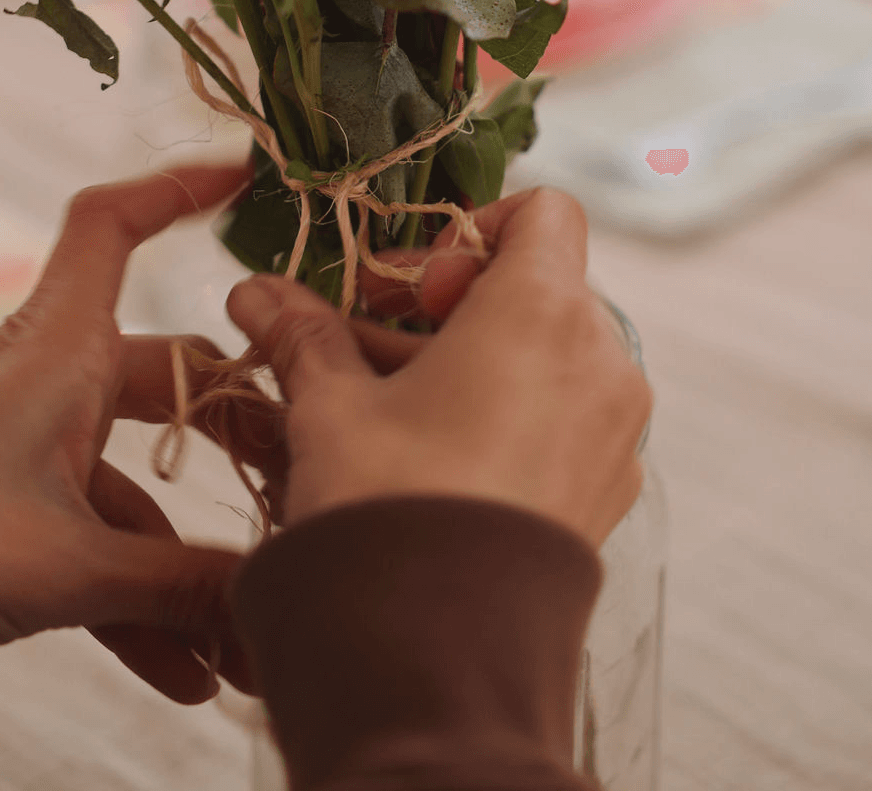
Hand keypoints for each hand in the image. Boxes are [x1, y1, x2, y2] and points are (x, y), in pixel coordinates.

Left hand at [0, 163, 280, 703]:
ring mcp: (30, 447)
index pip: (108, 228)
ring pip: (138, 477)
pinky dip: (138, 598)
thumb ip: (182, 583)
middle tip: (297, 486)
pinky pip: (95, 541)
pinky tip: (183, 674)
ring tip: (239, 640)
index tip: (244, 177)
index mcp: (54, 348)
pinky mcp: (12, 511)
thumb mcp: (67, 565)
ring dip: (187, 559)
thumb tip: (278, 597)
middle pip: (168, 373)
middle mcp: (47, 381)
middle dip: (237, 437)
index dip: (172, 188)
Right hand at [228, 187, 651, 548]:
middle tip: (367, 337)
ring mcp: (614, 430)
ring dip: (467, 358)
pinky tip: (430, 452)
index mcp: (545, 310)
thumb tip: (256, 290)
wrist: (437, 659)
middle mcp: (601, 360)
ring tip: (382, 400)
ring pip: (545, 353)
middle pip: (534, 285)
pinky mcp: (606, 489)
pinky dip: (505, 410)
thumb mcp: (332, 405)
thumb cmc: (389, 506)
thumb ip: (303, 333)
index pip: (542, 212)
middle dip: (446, 304)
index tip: (403, 287)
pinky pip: (562, 415)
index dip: (465, 231)